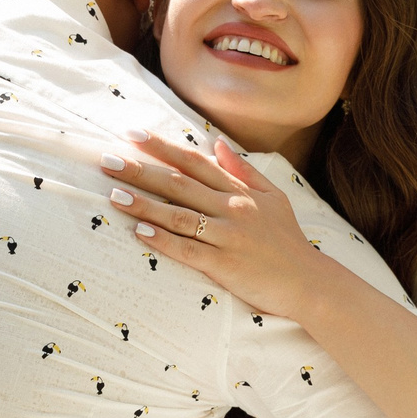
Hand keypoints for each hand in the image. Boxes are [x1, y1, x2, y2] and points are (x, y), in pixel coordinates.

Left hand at [100, 131, 332, 319]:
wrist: (308, 282)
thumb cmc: (287, 240)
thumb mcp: (274, 198)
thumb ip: (244, 170)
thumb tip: (217, 143)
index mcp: (240, 190)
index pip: (195, 162)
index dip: (162, 148)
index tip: (133, 135)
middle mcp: (232, 208)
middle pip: (179, 184)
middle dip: (141, 170)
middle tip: (108, 161)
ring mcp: (228, 236)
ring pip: (179, 215)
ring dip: (145, 205)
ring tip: (115, 195)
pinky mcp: (225, 265)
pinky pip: (188, 250)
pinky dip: (163, 241)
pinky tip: (139, 233)